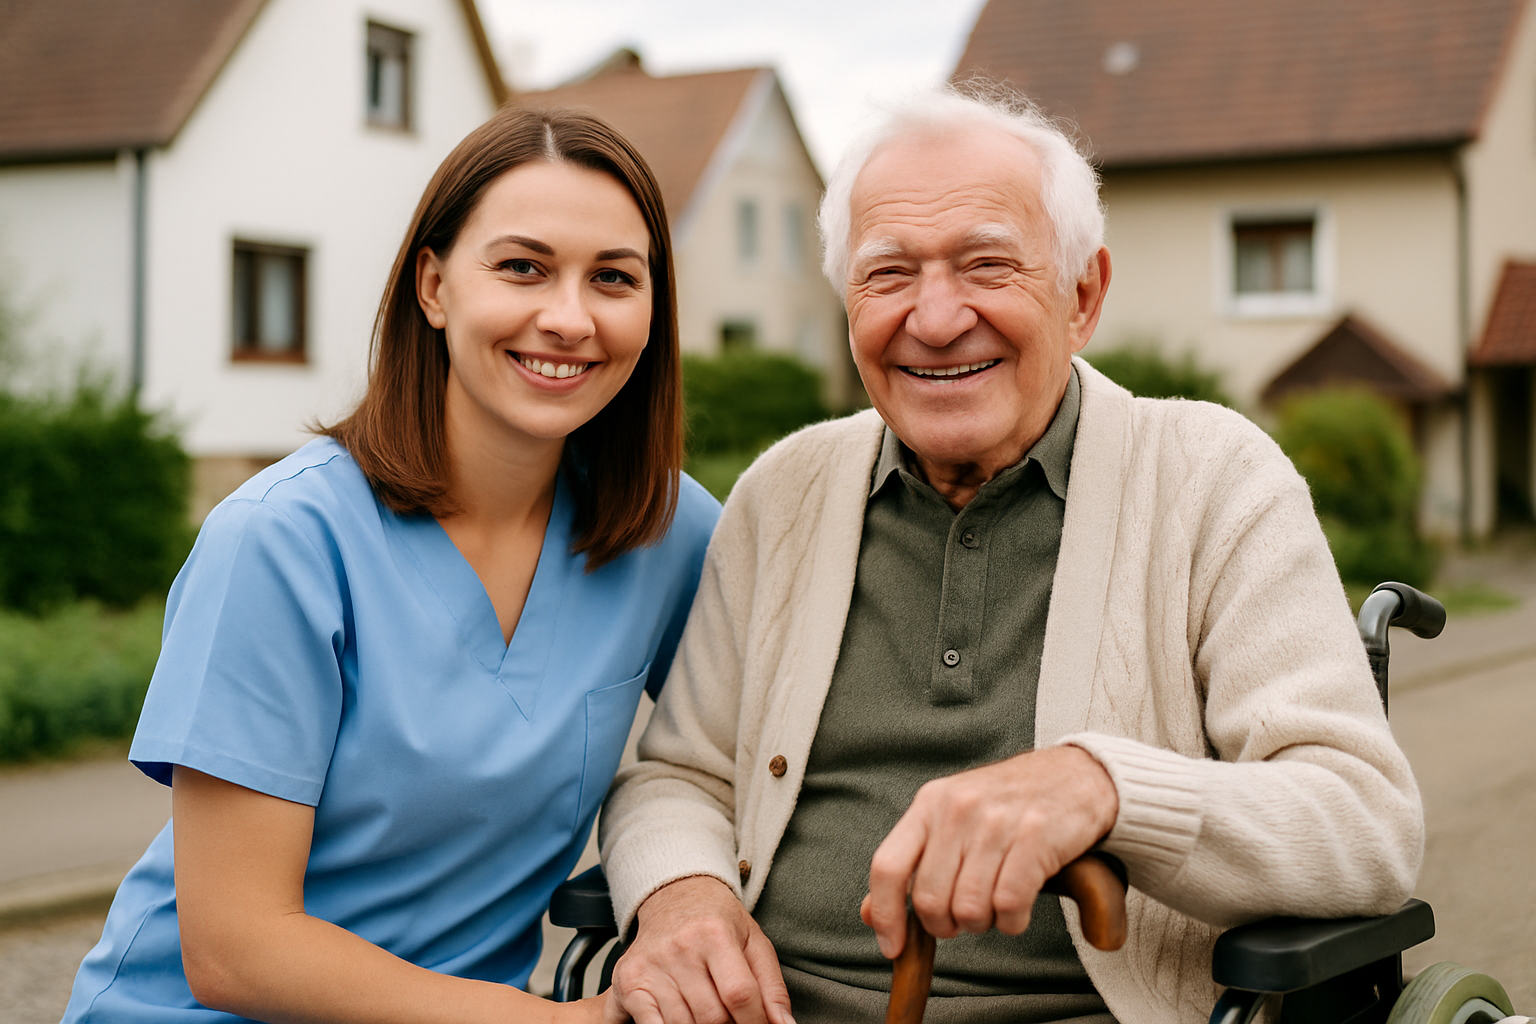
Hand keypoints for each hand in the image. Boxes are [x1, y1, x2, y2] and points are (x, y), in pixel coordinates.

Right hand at [607, 875, 794, 1023]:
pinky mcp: (628, 981)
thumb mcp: (754, 942)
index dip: (755, 1023)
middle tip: (734, 1021)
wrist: (674, 895)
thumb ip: (772, 987)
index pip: (739, 995)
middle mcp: (679, 948)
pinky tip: (682, 1018)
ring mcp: (650, 966)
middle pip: (711, 1017)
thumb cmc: (718, 922)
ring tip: (709, 1013)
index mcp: (715, 934)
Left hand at [860, 745, 1118, 957]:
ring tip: (995, 906)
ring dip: (982, 923)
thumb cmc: (1009, 805)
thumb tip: (871, 915)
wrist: (1078, 775)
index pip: (887, 866)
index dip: (885, 914)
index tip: (893, 947)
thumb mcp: (952, 821)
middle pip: (928, 898)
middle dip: (946, 925)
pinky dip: (1012, 921)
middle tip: (965, 917)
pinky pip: (1009, 905)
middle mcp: (957, 808)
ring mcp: (996, 820)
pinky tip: (1018, 908)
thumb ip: (913, 864)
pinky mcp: (1036, 836)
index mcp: (929, 803)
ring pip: (968, 908)